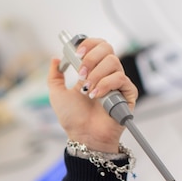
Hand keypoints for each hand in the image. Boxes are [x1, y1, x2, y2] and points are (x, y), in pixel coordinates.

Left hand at [46, 38, 137, 152]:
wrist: (83, 135)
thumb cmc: (73, 119)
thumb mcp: (57, 94)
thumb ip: (54, 76)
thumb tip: (55, 59)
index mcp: (91, 71)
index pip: (96, 46)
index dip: (88, 44)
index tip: (77, 53)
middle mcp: (105, 74)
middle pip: (107, 48)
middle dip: (91, 58)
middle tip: (81, 74)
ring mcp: (117, 83)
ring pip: (113, 62)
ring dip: (96, 75)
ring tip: (87, 91)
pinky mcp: (127, 94)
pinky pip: (120, 79)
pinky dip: (106, 85)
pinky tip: (97, 96)